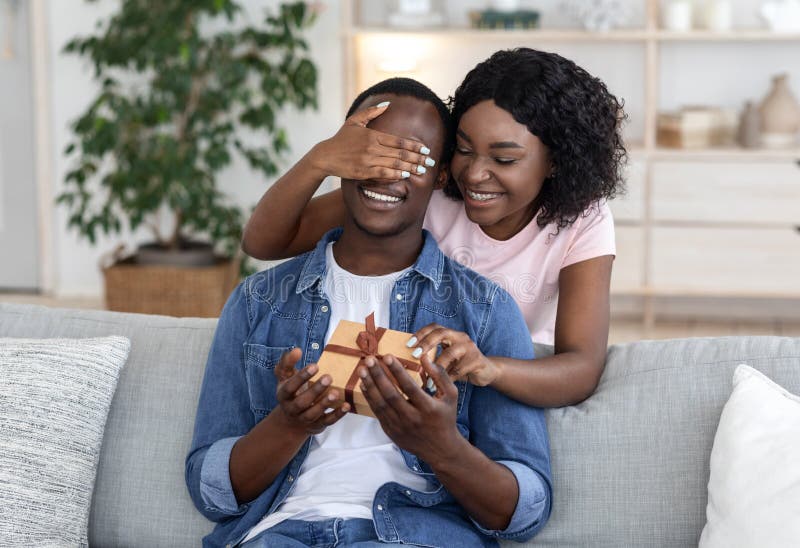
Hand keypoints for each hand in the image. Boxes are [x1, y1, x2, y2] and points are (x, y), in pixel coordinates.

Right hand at [274, 348, 348, 434]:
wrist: (291, 422)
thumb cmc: (292, 392)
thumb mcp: (285, 377)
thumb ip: (288, 362)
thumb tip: (297, 350)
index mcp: (284, 395)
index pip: (290, 387)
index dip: (301, 377)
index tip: (315, 366)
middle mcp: (292, 409)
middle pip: (302, 402)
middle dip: (315, 390)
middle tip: (329, 377)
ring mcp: (305, 419)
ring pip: (313, 414)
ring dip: (325, 404)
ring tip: (335, 392)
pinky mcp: (318, 426)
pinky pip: (327, 421)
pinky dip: (337, 415)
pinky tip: (346, 406)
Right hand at [310, 103, 435, 180]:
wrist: (325, 156)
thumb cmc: (341, 138)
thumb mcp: (354, 121)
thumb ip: (371, 112)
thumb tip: (387, 104)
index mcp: (373, 135)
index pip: (399, 141)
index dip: (414, 146)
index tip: (426, 150)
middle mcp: (372, 148)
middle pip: (400, 154)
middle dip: (418, 158)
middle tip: (430, 162)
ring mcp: (368, 161)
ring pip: (394, 164)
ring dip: (410, 168)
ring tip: (422, 170)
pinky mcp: (363, 172)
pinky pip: (383, 174)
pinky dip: (395, 175)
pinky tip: (405, 175)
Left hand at [358, 354, 462, 466]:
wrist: (440, 449)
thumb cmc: (445, 418)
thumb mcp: (451, 395)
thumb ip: (440, 375)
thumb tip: (424, 357)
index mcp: (428, 408)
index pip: (409, 387)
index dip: (397, 371)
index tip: (387, 356)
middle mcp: (412, 418)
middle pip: (391, 395)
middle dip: (378, 375)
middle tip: (369, 359)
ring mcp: (400, 426)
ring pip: (380, 404)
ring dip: (370, 385)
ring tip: (362, 369)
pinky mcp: (391, 431)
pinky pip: (377, 412)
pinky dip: (370, 397)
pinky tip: (365, 384)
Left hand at [408, 324, 500, 386]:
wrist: (486, 372)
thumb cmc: (460, 365)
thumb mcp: (445, 359)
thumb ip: (432, 357)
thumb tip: (408, 364)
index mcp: (451, 334)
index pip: (434, 327)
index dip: (421, 333)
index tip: (408, 344)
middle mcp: (460, 337)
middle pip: (442, 333)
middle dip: (426, 343)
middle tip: (415, 355)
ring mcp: (470, 348)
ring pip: (450, 353)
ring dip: (437, 366)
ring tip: (428, 379)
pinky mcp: (477, 360)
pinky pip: (460, 369)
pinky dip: (448, 378)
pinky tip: (441, 386)